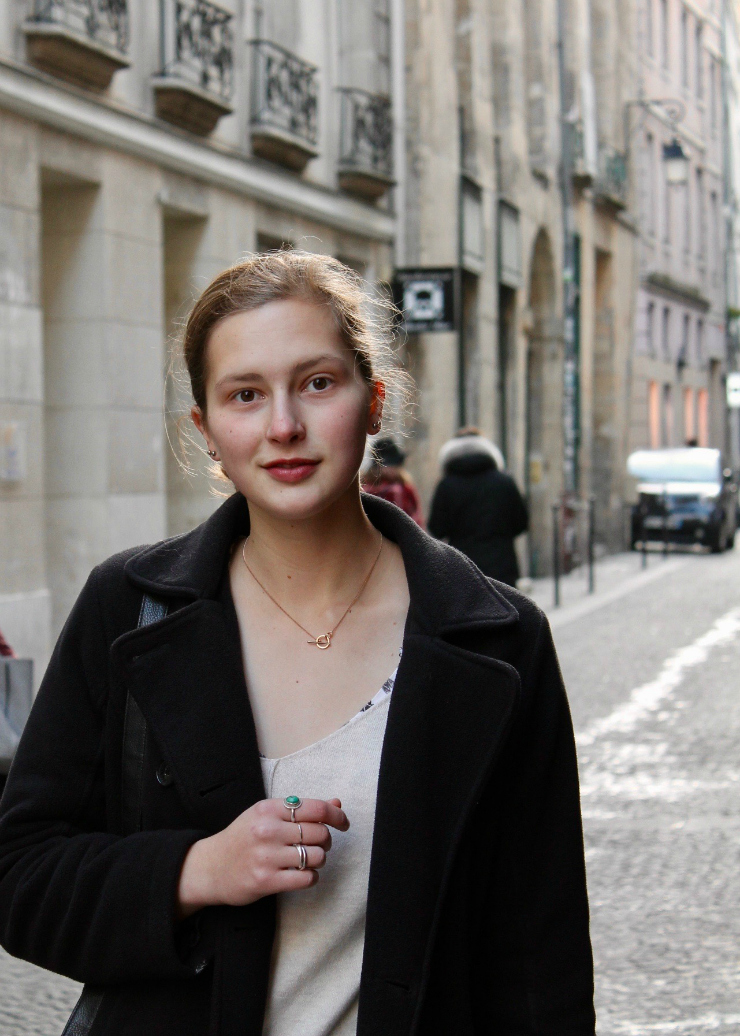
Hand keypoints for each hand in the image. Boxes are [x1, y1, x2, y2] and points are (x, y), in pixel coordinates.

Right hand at [176, 797, 348, 917]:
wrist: (210, 867)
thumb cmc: (242, 838)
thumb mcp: (266, 815)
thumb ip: (301, 809)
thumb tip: (336, 802)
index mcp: (269, 809)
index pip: (316, 808)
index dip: (336, 815)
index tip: (343, 822)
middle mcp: (267, 830)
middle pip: (320, 833)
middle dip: (326, 840)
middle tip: (317, 844)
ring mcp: (266, 856)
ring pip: (317, 856)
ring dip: (319, 860)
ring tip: (307, 860)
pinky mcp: (266, 881)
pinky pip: (306, 878)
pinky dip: (311, 877)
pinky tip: (301, 874)